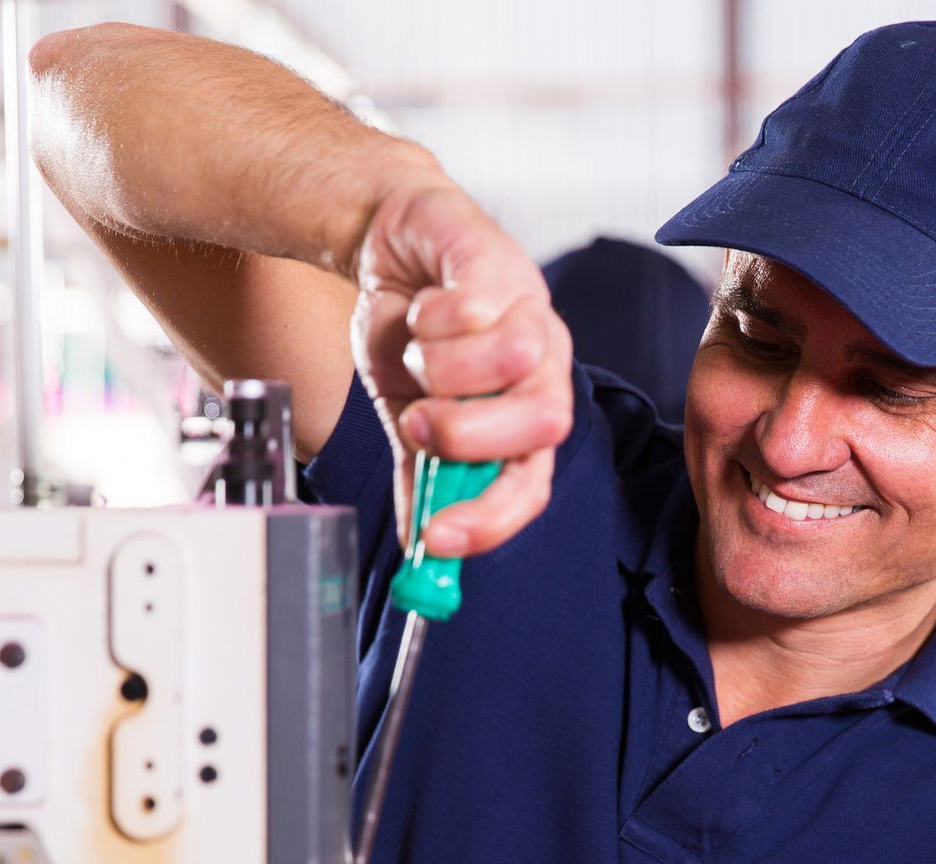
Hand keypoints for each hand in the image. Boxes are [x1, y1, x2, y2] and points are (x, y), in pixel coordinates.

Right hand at [351, 174, 573, 557]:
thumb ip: (421, 476)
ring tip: (420, 349)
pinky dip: (429, 317)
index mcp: (528, 412)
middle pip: (544, 424)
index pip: (533, 482)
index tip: (436, 539)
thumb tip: (419, 548)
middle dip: (466, 434)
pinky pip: (472, 308)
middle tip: (418, 419)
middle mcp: (545, 366)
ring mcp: (532, 310)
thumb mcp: (407, 411)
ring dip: (440, 367)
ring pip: (509, 362)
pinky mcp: (503, 263)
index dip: (491, 517)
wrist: (390, 242)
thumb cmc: (410, 329)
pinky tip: (423, 307)